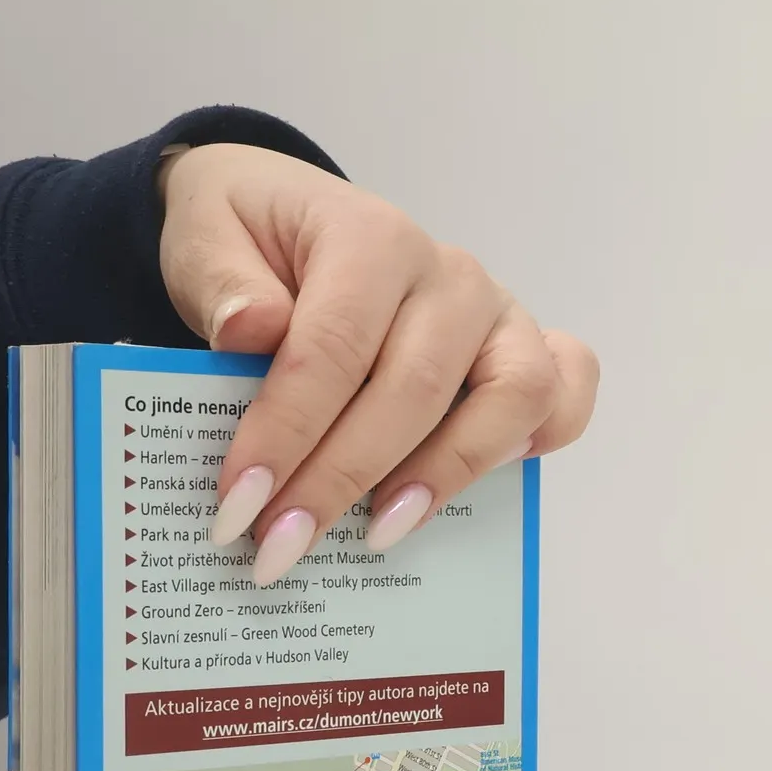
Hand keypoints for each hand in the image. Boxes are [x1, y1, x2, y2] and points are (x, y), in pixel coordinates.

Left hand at [156, 142, 598, 584]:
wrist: (293, 223)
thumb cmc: (254, 240)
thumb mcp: (206, 236)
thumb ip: (221, 280)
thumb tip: (250, 330)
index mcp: (372, 237)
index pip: (335, 346)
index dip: (286, 433)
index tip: (238, 505)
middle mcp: (451, 274)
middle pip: (416, 389)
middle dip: (343, 479)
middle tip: (279, 547)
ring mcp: (499, 315)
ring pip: (513, 396)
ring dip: (446, 474)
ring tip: (377, 534)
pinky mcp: (525, 351)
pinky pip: (565, 394)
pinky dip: (541, 442)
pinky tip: (478, 490)